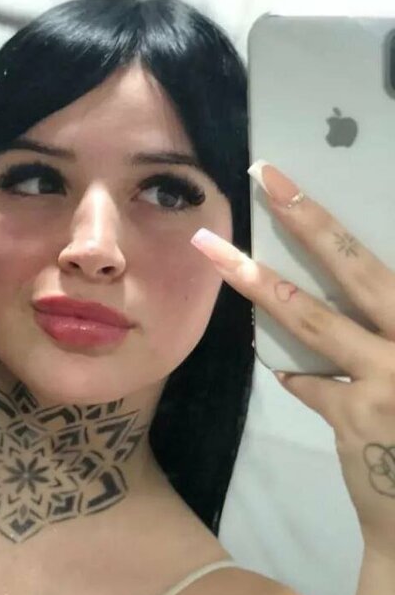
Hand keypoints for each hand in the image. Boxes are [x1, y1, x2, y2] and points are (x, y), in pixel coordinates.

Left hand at [188, 160, 394, 558]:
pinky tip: (285, 370)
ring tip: (218, 253)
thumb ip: (387, 333)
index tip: (298, 183)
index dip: (337, 221)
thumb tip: (351, 308)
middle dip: (309, 218)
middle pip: (358, 267)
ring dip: (262, 284)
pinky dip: (297, 376)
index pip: (382, 262)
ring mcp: (390, 380)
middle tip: (268, 176)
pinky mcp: (356, 418)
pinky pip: (310, 385)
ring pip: (315, 320)